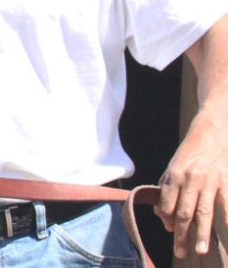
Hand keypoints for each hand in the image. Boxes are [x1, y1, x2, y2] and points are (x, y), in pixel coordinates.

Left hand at [156, 106, 227, 257]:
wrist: (210, 132)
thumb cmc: (189, 152)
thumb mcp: (172, 166)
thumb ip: (167, 189)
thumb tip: (164, 216)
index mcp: (174, 175)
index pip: (167, 204)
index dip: (167, 219)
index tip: (170, 230)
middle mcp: (190, 179)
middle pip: (184, 212)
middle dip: (181, 234)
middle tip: (180, 252)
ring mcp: (209, 181)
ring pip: (204, 213)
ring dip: (201, 234)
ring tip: (199, 250)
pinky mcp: (225, 182)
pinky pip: (226, 205)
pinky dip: (226, 220)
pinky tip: (225, 233)